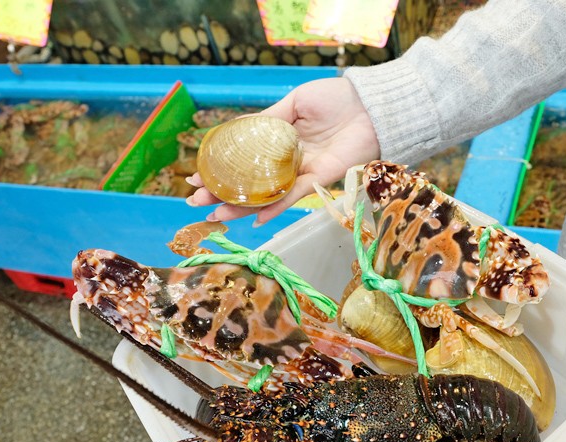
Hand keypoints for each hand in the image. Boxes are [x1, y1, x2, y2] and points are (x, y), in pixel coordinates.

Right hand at [186, 77, 379, 224]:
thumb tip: (240, 130)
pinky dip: (275, 208)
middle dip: (221, 194)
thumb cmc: (335, 99)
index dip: (219, 169)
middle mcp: (287, 161)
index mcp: (279, 142)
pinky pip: (293, 196)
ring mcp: (301, 173)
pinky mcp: (319, 179)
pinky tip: (256, 218)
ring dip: (241, 206)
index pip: (242, 160)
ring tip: (216, 215)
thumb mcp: (296, 102)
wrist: (369, 106)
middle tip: (196, 202)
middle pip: (249, 183)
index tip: (196, 177)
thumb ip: (270, 119)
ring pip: (266, 195)